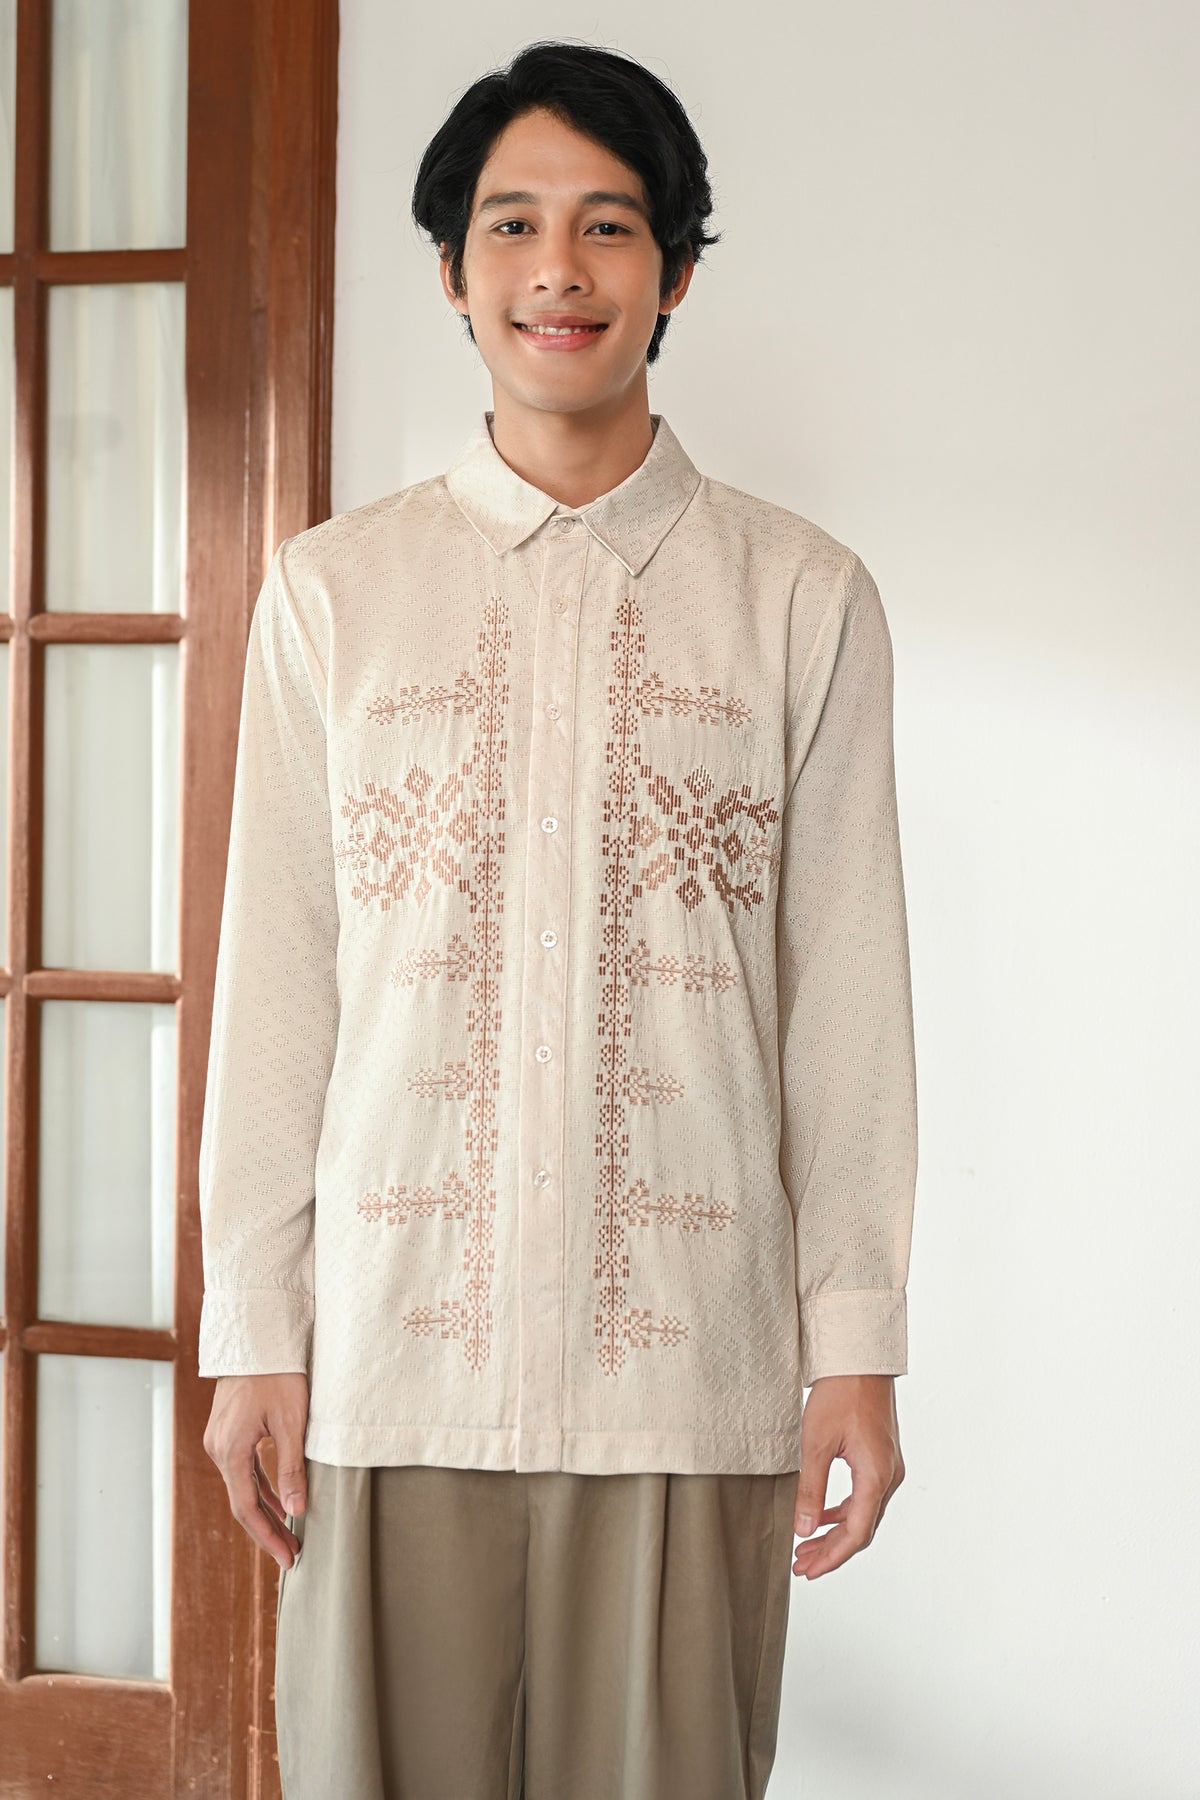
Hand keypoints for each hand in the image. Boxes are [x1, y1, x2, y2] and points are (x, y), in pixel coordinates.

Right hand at [202, 1372, 309, 1570]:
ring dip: (264, 1510)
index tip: (289, 1557)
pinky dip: (259, 1487)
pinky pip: (241, 1469)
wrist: (258, 1336)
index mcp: (230, 1450)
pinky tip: (278, 1500)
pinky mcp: (226, 1431)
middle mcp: (217, 1448)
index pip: (247, 1508)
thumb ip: (291, 1469)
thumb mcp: (292, 1422)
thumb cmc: (279, 1375)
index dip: (268, 1536)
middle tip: (292, 1554)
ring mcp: (218, 1439)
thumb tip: (296, 1511)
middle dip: (267, 1530)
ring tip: (289, 1533)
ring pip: (241, 1486)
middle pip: (241, 1502)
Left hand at [792, 1374, 904, 1579]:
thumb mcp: (816, 1443)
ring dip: (836, 1532)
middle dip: (831, 1550)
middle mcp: (888, 1476)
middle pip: (861, 1529)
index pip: (856, 1534)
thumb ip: (811, 1490)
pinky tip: (823, 1516)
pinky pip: (865, 1496)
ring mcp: (888, 1467)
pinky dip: (843, 1511)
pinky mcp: (881, 1458)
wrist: (860, 1359)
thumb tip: (804, 1530)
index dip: (831, 1557)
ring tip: (806, 1546)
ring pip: (864, 1514)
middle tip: (801, 1565)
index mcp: (876, 1476)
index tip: (808, 1570)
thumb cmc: (840, 1393)